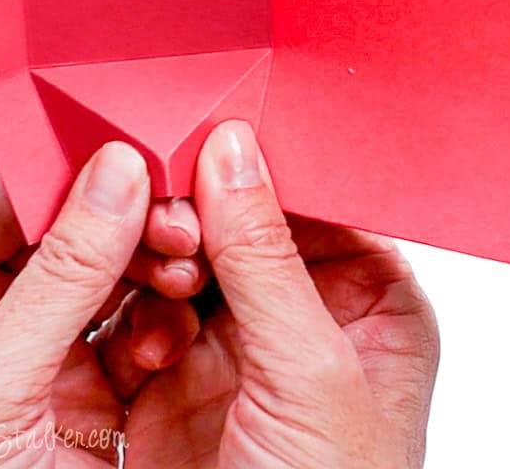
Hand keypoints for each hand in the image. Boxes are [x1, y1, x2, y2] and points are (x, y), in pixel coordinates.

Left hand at [0, 142, 197, 466]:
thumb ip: (60, 274)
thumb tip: (117, 172)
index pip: (7, 184)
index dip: (81, 164)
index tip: (150, 153)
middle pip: (71, 217)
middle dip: (133, 220)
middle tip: (184, 226)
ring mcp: (33, 333)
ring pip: (114, 262)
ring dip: (159, 265)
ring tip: (187, 275)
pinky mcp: (82, 371)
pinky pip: (137, 315)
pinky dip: (166, 317)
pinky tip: (174, 333)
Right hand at [109, 121, 439, 468]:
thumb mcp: (311, 373)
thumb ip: (268, 260)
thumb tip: (234, 151)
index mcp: (375, 303)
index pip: (325, 204)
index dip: (271, 166)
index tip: (219, 124)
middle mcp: (311, 318)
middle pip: (250, 227)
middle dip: (204, 211)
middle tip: (167, 188)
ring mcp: (243, 351)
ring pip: (193, 267)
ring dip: (164, 263)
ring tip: (160, 268)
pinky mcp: (180, 386)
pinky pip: (147, 319)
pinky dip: (134, 318)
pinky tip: (140, 336)